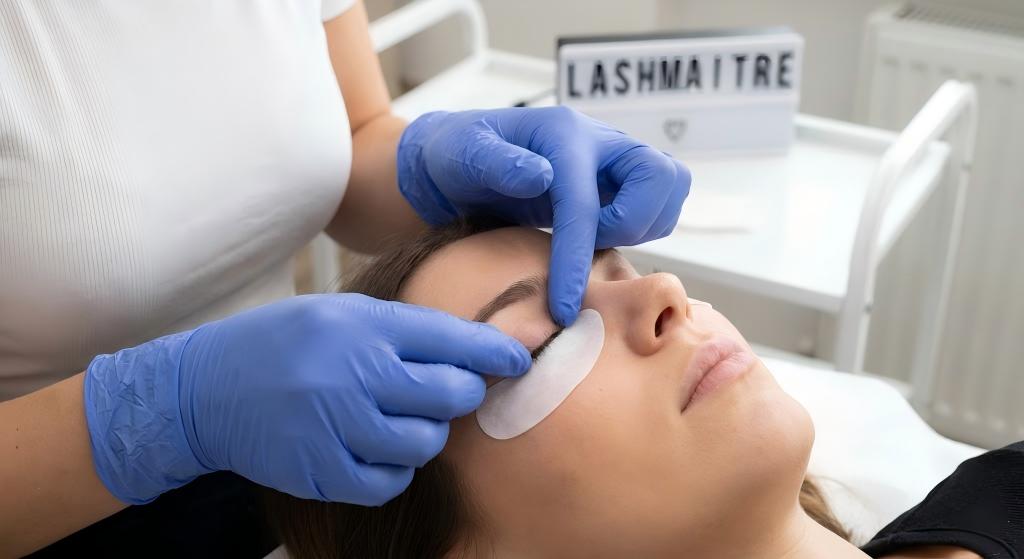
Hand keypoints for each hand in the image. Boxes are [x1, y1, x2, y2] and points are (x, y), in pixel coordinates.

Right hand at [85, 294, 528, 504]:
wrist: (205, 388)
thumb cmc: (284, 342)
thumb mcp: (341, 312)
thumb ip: (404, 330)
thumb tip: (476, 350)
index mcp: (362, 326)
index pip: (452, 339)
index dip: (496, 353)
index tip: (519, 360)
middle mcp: (353, 374)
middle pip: (451, 396)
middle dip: (462, 394)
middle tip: (449, 391)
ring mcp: (336, 426)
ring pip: (425, 443)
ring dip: (426, 433)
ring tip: (399, 417)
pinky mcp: (322, 471)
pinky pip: (390, 482)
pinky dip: (393, 469)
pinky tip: (374, 447)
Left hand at [397, 106, 690, 325]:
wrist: (462, 158)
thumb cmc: (457, 157)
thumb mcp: (462, 154)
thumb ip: (496, 162)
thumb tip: (541, 177)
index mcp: (562, 134)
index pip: (584, 204)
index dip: (576, 260)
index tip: (564, 310)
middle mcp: (600, 140)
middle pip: (661, 177)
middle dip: (631, 222)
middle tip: (589, 241)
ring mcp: (616, 158)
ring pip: (669, 190)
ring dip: (639, 226)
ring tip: (590, 238)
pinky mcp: (621, 180)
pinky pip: (659, 205)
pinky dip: (641, 227)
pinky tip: (597, 237)